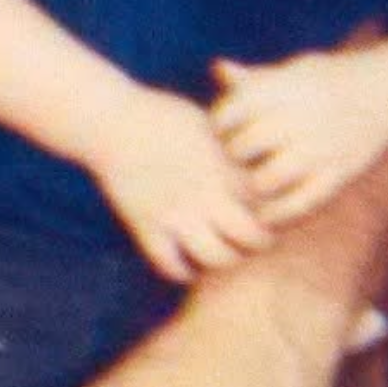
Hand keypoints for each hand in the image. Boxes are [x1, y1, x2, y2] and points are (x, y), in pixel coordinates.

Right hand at [90, 85, 270, 280]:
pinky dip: (182, 271)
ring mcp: (177, 214)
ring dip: (224, 260)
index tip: (269, 211)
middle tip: (253, 239)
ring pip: (215, 257)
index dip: (275, 211)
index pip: (268, 204)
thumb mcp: (208, 121)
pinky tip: (187, 264)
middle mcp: (206, 195)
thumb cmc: (161, 114)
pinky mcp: (147, 226)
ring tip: (222, 253)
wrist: (112, 121)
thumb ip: (233, 147)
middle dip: (258, 242)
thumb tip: (255, 161)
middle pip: (251, 237)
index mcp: (224, 168)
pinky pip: (170, 265)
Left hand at [212, 53, 387, 222]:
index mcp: (281, 89)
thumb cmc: (323, 82)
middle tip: (236, 160)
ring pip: (266, 180)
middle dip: (232, 156)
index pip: (227, 113)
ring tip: (252, 184)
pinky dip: (277, 214)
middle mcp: (297, 118)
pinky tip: (266, 213)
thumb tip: (219, 69)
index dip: (218, 125)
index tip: (224, 130)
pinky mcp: (337, 175)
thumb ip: (254, 78)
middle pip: (242, 147)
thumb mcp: (291, 72)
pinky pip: (299, 204)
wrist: (382, 95)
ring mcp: (318, 149)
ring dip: (251, 186)